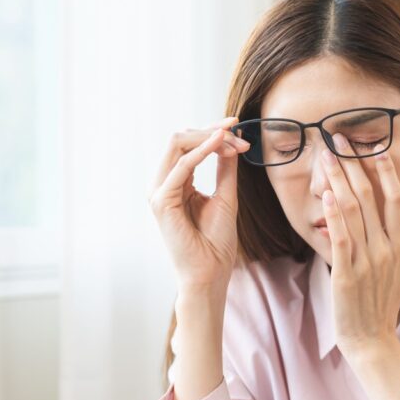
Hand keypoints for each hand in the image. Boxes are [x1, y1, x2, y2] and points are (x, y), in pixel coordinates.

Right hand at [149, 117, 250, 290]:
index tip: (239, 127)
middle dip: (212, 132)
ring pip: (177, 144)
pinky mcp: (162, 202)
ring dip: (209, 138)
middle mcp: (162, 184)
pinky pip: (180, 166)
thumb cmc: (215, 242)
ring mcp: (159, 192)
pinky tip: (220, 144)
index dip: (212, 131)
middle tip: (240, 137)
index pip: (187, 144)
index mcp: (175, 182)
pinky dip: (201, 151)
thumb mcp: (225, 195)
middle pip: (180, 139)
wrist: (210, 272)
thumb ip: (224, 168)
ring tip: (234, 141)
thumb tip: (229, 142)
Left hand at [319, 133, 399, 357]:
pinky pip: (341, 238)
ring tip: (325, 157)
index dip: (383, 170)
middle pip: (370, 197)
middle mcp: (385, 248)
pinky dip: (334, 214)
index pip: (395, 198)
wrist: (373, 341)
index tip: (371, 147)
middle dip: (352, 165)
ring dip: (338, 180)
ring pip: (354, 211)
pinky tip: (327, 195)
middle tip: (337, 139)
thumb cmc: (386, 306)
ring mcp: (367, 261)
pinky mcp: (346, 274)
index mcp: (399, 245)